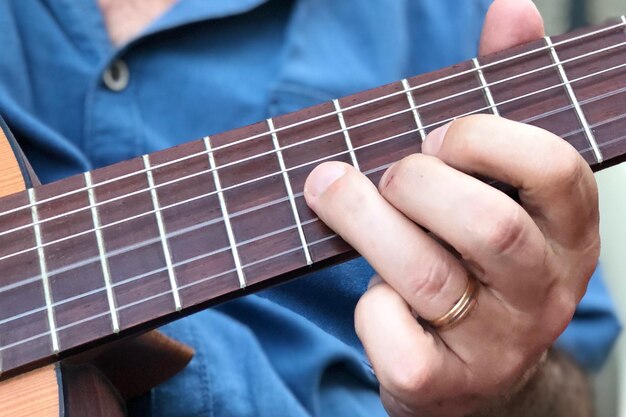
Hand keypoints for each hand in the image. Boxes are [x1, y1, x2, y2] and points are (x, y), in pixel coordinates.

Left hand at [304, 1, 599, 415]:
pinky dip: (367, 308)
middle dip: (414, 181)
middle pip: (485, 224)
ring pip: (428, 277)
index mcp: (567, 234)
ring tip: (331, 193)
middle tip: (386, 175)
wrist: (478, 376)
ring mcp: (496, 346)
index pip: (553, 169)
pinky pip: (395, 340)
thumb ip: (504, 99)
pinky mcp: (441, 385)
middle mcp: (544, 293)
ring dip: (363, 222)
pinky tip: (372, 295)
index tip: (435, 137)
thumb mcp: (501, 186)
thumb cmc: (475, 259)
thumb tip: (511, 9)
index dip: (482, 138)